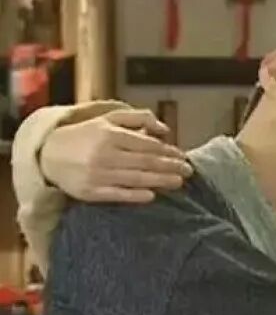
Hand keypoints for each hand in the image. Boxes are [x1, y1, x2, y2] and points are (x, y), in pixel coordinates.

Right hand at [39, 108, 192, 202]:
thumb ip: (139, 118)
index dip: (168, 151)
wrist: (48, 155)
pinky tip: (152, 196)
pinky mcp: (90, 192)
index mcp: (110, 134)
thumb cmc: (86, 135)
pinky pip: (117, 195)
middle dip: (170, 167)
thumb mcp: (109, 119)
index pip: (147, 145)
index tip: (183, 156)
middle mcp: (105, 154)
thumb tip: (166, 130)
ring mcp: (97, 174)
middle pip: (145, 162)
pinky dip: (135, 196)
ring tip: (178, 182)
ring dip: (160, 181)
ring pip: (136, 179)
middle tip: (188, 171)